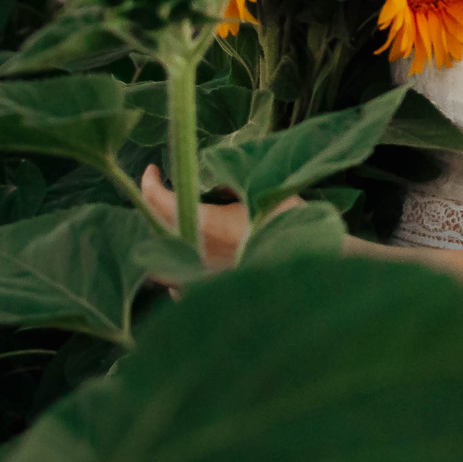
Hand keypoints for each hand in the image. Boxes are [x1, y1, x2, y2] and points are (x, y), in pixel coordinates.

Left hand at [136, 165, 297, 277]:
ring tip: (171, 219)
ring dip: (162, 235)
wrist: (312, 266)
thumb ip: (230, 180)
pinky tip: (184, 257)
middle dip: (155, 205)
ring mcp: (203, 276)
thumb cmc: (290, 225)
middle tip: (161, 187)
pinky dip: (174, 267)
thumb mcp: (262, 190)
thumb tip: (210, 174)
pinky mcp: (212, 292)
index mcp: (206, 225)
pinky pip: (178, 284)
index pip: (160, 202)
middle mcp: (197, 253)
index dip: (150, 183)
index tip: (153, 169)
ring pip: (164, 256)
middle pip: (158, 227)